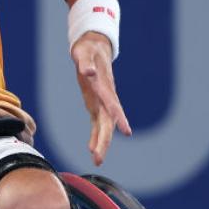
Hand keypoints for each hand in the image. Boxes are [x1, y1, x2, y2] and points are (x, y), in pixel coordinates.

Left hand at [71, 32, 132, 165]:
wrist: (94, 48)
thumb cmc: (88, 50)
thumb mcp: (83, 54)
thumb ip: (85, 63)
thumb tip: (87, 71)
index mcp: (104, 86)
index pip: (112, 105)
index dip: (118, 117)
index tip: (125, 131)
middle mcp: (106, 97)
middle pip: (108, 122)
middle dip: (104, 140)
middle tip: (98, 158)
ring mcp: (102, 102)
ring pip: (104, 126)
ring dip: (100, 143)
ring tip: (96, 160)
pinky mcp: (96, 104)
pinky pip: (97, 124)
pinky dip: (95, 136)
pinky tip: (91, 148)